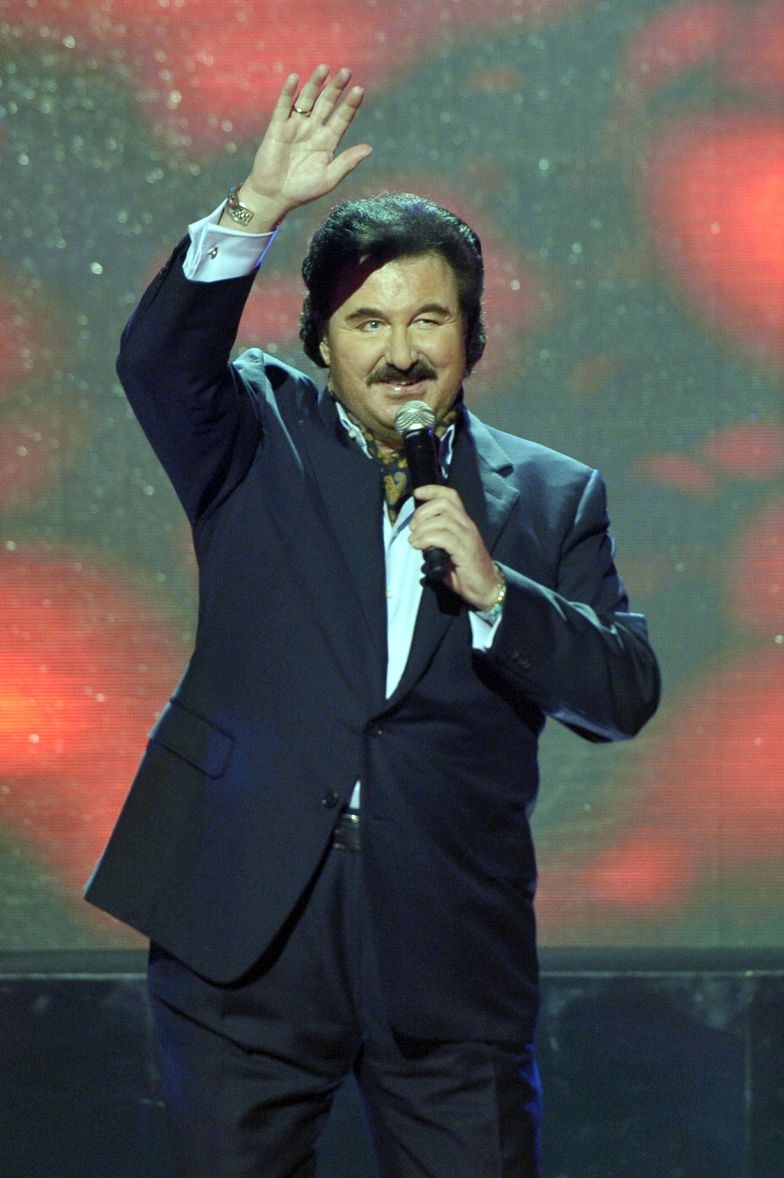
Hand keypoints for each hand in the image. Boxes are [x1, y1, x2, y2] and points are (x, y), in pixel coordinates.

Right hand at [227, 66, 371, 231]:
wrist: (274, 197)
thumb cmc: (303, 190)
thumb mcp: (329, 178)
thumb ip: (347, 162)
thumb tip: (370, 148)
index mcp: (328, 141)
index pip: (342, 118)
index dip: (350, 104)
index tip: (360, 90)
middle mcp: (313, 129)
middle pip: (327, 103)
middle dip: (336, 88)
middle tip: (347, 71)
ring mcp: (295, 126)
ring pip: (307, 99)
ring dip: (315, 84)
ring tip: (325, 68)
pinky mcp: (278, 127)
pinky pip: (284, 106)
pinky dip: (288, 92)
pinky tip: (296, 78)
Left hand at [409, 485, 497, 608]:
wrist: (486, 589)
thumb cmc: (465, 571)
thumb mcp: (448, 550)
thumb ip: (435, 540)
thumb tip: (416, 537)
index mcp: (463, 523)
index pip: (451, 496)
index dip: (433, 490)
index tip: (417, 493)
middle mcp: (467, 526)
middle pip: (444, 504)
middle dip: (423, 511)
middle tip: (413, 526)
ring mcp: (468, 538)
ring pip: (442, 520)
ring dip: (422, 528)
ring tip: (414, 541)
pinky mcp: (465, 552)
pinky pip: (444, 538)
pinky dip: (427, 539)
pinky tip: (420, 546)